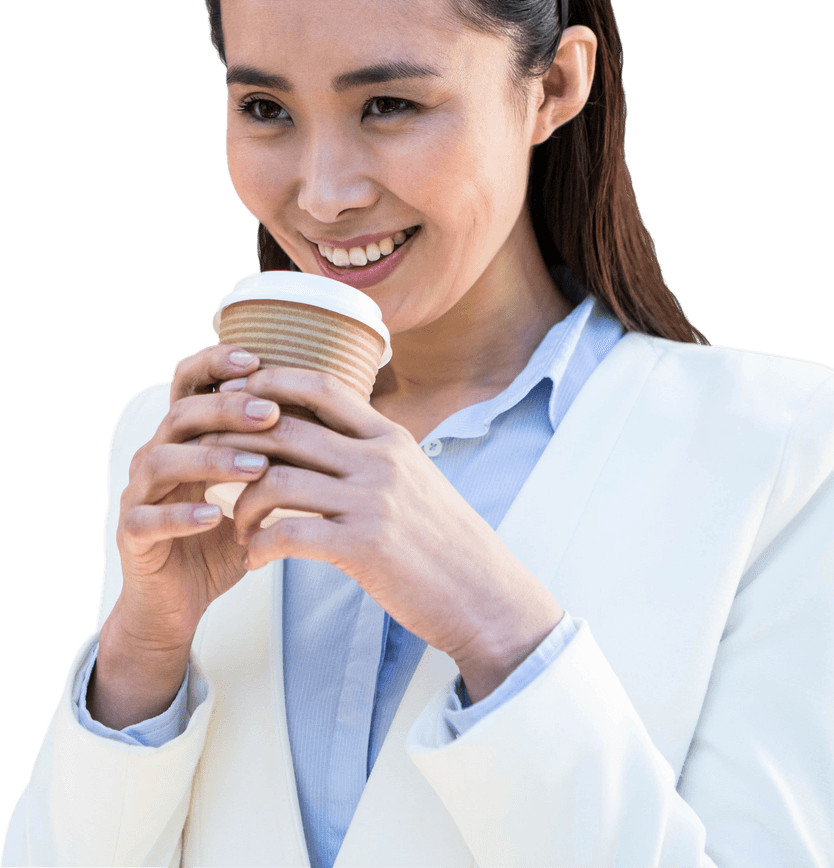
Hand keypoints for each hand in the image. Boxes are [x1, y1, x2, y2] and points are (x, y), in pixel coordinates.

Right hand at [111, 344, 281, 653]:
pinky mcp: (131, 534)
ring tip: (257, 467)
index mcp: (185, 435)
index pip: (190, 382)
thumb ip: (280, 452)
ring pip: (163, 460)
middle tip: (271, 413)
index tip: (257, 358)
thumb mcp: (255, 489)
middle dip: (228, 409)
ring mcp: (139, 492)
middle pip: (182, 414)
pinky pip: (148, 518)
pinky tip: (218, 516)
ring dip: (212, 459)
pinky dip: (183, 514)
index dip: (216, 364)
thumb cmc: (223, 536)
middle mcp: (156, 454)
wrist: (179, 601)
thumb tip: (339, 412)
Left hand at [201, 366, 563, 699]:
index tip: (236, 391)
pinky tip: (253, 558)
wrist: (484, 593)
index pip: (323, 386)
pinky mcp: (363, 546)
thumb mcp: (413, 479)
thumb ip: (370, 454)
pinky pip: (287, 533)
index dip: (272, 380)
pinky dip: (259, 545)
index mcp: (391, 437)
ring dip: (242, 503)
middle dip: (236, 441)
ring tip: (238, 524)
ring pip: (277, 480)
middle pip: (286, 428)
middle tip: (210, 460)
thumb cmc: (442, 540)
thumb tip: (320, 438)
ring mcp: (372, 501)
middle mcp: (380, 459)